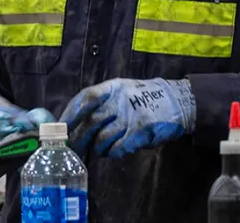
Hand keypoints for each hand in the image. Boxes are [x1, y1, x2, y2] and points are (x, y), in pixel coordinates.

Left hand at [60, 77, 195, 159]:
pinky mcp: (141, 131)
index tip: (60, 127)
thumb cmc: (145, 98)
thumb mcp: (124, 91)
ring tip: (97, 151)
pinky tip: (114, 151)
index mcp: (114, 87)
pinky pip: (119, 147)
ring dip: (97, 148)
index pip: (86, 97)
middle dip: (78, 138)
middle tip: (71, 150)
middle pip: (91, 121)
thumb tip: (74, 122)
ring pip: (103, 137)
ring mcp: (132, 115)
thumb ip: (103, 102)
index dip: (71, 113)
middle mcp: (121, 99)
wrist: (179, 101)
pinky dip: (113, 152)